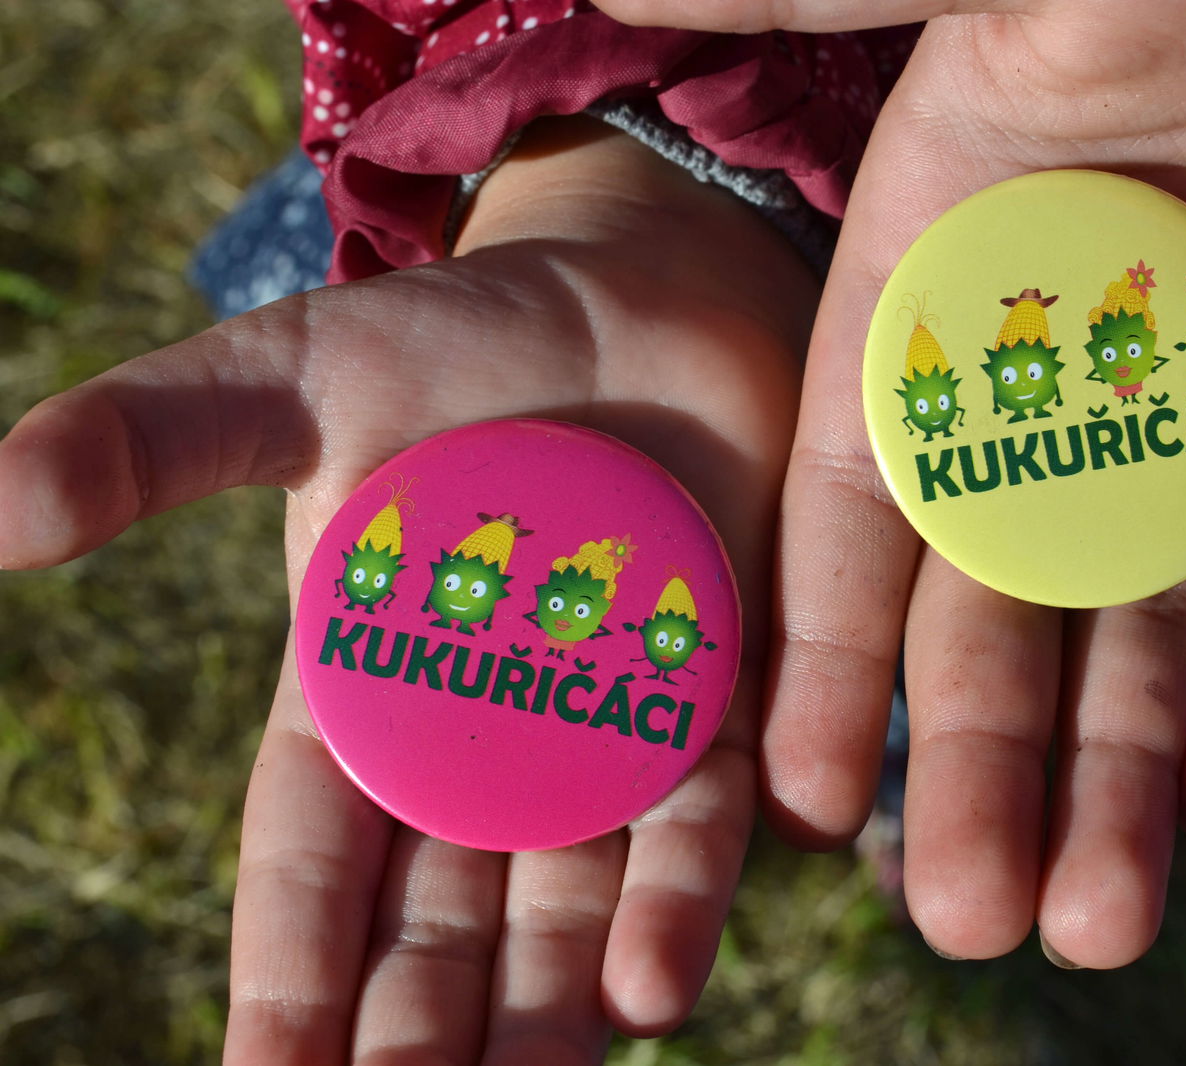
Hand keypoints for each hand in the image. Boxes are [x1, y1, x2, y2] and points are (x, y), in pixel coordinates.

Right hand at [0, 116, 813, 1060]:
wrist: (632, 293)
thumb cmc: (454, 344)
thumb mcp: (289, 382)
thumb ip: (151, 441)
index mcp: (356, 699)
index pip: (305, 874)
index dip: (281, 985)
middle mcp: (478, 747)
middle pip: (435, 928)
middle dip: (415, 1034)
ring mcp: (597, 733)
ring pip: (562, 908)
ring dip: (543, 1011)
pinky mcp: (706, 700)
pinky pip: (690, 819)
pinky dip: (673, 902)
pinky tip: (649, 993)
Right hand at [595, 0, 1185, 965]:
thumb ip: (799, 4)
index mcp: (925, 289)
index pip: (852, 509)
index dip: (822, 658)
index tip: (794, 798)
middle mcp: (1045, 366)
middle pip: (997, 602)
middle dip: (978, 766)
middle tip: (966, 923)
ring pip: (1141, 614)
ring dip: (1120, 771)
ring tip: (1102, 921)